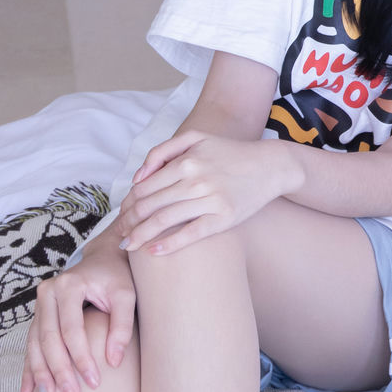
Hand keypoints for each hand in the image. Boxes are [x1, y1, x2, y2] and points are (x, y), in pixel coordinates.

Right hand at [23, 232, 136, 391]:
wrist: (104, 259)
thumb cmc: (118, 278)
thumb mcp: (127, 295)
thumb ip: (122, 325)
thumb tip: (113, 361)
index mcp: (68, 285)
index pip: (72, 330)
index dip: (81, 358)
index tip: (94, 382)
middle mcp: (48, 293)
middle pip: (49, 339)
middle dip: (59, 370)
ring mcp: (40, 304)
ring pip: (35, 343)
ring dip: (41, 373)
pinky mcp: (38, 314)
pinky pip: (31, 344)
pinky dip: (30, 368)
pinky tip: (28, 391)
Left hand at [118, 132, 297, 257]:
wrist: (270, 166)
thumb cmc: (229, 154)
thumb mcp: (196, 139)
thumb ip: (162, 152)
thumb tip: (137, 179)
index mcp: (186, 161)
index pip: (144, 187)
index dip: (127, 205)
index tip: (121, 218)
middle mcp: (196, 179)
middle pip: (149, 205)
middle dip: (128, 223)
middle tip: (120, 236)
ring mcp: (211, 200)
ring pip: (164, 221)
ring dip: (140, 235)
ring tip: (128, 246)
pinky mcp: (224, 218)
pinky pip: (190, 234)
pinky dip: (168, 244)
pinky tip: (152, 251)